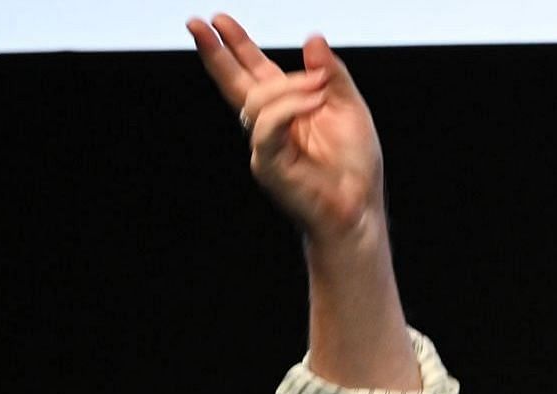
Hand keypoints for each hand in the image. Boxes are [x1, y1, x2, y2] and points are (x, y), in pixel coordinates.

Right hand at [187, 13, 384, 241]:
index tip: (219, 21)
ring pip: (257, 100)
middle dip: (216, 53)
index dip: (237, 46)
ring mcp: (265, 145)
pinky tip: (314, 101)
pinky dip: (290, 109)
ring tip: (321, 87)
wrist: (359, 208)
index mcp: (287, 109)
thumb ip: (331, 74)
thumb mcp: (350, 108)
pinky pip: (267, 128)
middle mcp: (270, 125)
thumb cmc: (355, 165)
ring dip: (291, 85)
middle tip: (197, 23)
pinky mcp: (268, 165)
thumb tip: (313, 38)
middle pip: (234, 83)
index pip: (254, 72)